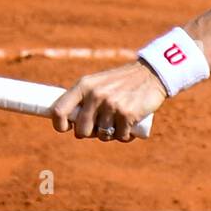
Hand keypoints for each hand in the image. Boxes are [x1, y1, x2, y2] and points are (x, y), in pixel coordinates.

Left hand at [50, 59, 167, 141]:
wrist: (151, 74)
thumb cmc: (120, 82)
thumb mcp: (98, 83)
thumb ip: (83, 99)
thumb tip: (69, 124)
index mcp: (84, 85)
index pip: (59, 110)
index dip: (59, 125)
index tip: (67, 128)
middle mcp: (95, 94)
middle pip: (82, 131)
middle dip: (90, 133)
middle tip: (101, 125)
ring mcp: (111, 105)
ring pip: (102, 136)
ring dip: (110, 134)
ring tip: (118, 121)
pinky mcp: (127, 114)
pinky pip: (120, 137)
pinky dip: (125, 135)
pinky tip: (130, 125)